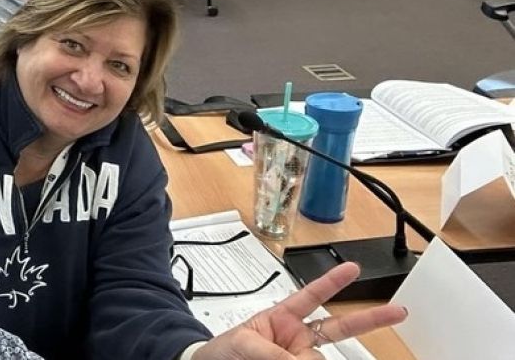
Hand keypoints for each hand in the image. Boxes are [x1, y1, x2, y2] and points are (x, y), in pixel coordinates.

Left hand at [194, 263, 407, 358]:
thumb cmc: (222, 351)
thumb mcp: (241, 342)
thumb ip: (267, 350)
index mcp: (281, 318)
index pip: (312, 296)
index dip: (333, 281)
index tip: (355, 268)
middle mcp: (297, 338)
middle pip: (336, 330)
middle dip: (366, 320)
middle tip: (397, 312)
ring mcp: (299, 356)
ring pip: (322, 359)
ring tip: (279, 359)